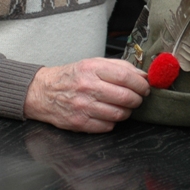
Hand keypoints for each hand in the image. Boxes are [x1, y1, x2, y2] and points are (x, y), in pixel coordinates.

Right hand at [23, 58, 149, 132]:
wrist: (43, 92)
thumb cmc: (72, 76)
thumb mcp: (94, 63)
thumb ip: (120, 67)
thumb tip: (143, 75)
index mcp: (92, 69)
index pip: (125, 77)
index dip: (140, 84)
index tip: (145, 87)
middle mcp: (87, 87)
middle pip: (125, 97)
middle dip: (137, 99)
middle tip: (138, 98)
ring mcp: (83, 106)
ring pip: (118, 114)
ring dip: (127, 111)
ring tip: (124, 106)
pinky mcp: (79, 122)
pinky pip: (107, 126)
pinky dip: (113, 121)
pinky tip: (109, 114)